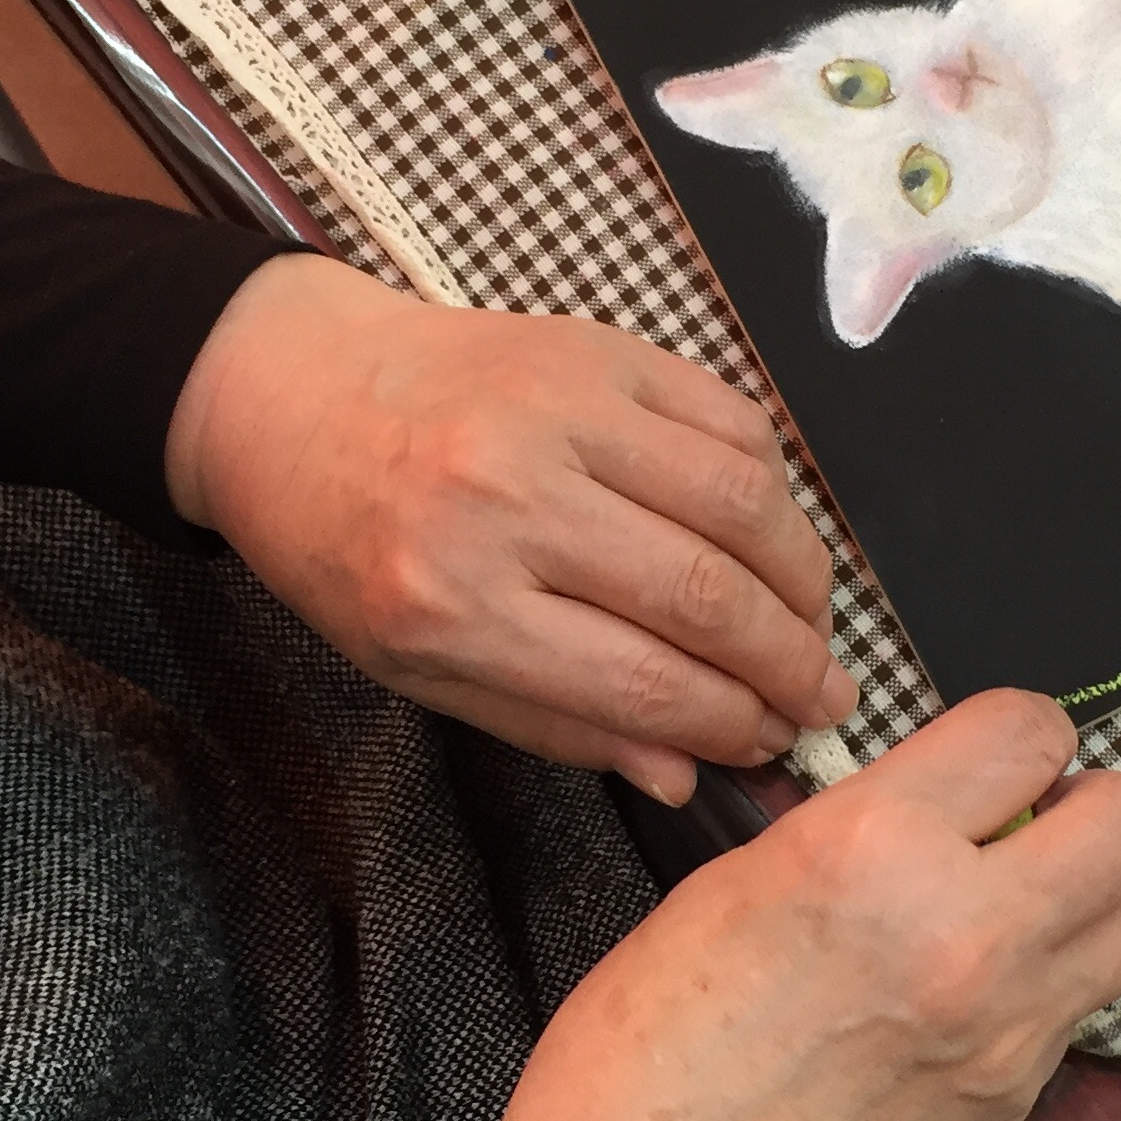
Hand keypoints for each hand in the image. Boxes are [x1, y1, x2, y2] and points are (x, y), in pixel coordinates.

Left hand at [165, 255, 857, 803]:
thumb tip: (685, 772)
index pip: (644, 683)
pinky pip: (729, 419)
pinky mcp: (597, 349)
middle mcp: (510, 500)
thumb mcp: (419, 669)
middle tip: (825, 696)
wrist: (295, 391)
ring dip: (803, 577)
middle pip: (707, 598)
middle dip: (790, 663)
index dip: (732, 723)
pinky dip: (773, 487)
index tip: (772, 742)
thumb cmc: (346, 543)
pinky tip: (771, 536)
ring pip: (742, 503)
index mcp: (452, 602)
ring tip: (812, 623)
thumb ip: (556, 724)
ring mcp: (560, 410)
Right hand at [496, 691, 1120, 1120]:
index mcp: (875, 845)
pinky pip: (1086, 1007)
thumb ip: (868, 822)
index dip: (1022, 733)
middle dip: (1093, 807)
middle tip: (1037, 825)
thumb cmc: (662, 1035)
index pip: (1028, 730)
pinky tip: (983, 995)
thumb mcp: (748, 872)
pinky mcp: (1018, 1096)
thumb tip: (947, 801)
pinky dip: (1057, 983)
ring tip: (1031, 909)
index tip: (1002, 756)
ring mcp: (1007, 1022)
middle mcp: (965, 926)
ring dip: (1101, 898)